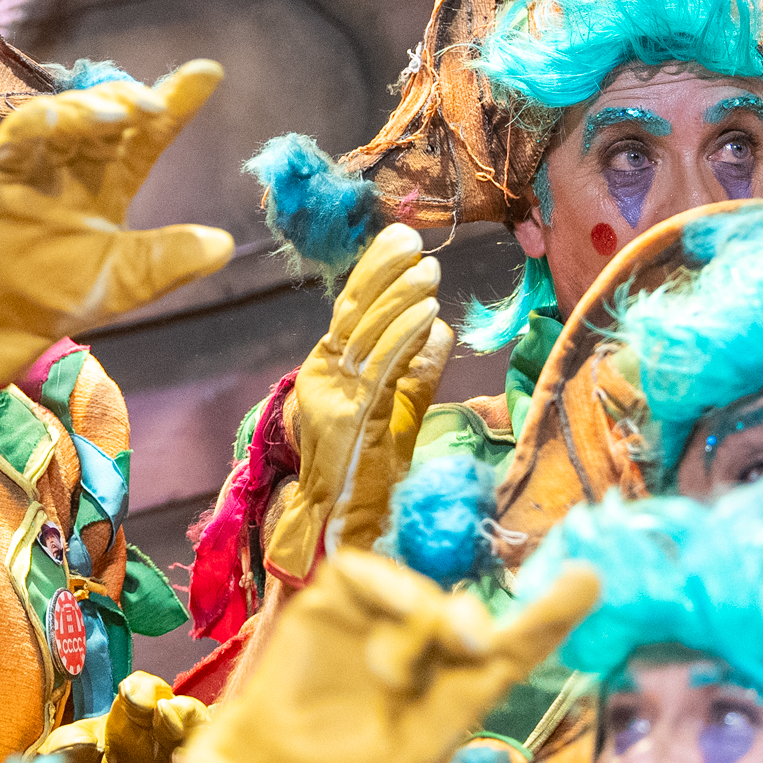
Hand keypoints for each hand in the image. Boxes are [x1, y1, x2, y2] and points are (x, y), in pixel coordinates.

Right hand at [0, 61, 233, 388]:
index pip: (150, 133)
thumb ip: (170, 260)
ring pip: (65, 116)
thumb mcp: (128, 279)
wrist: (2, 321)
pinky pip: (17, 137)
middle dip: (131, 98)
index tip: (208, 72)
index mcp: (113, 178)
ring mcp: (37, 161)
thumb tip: (225, 245)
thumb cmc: (62, 294)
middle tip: (155, 105)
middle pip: (108, 111)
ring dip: (88, 109)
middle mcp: (78, 162)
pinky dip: (34, 124)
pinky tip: (51, 119)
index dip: (177, 101)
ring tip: (115, 115)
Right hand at [176, 551, 594, 762]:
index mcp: (460, 673)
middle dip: (476, 625)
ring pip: (421, 595)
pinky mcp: (339, 592)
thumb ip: (464, 680)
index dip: (552, 610)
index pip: (517, 639)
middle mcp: (428, 633)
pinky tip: (382, 635)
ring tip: (391, 678)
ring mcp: (382, 608)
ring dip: (417, 632)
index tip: (589, 579)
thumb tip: (476, 617)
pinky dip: (388, 596)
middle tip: (476, 643)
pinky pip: (371, 574)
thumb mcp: (429, 736)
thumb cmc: (361, 757)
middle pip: (469, 611)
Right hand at [262, 225, 451, 586]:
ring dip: (399, 296)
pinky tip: (428, 312)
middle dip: (383, 270)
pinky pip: (379, 365)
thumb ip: (416, 369)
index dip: (375, 272)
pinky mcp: (346, 414)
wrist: (346, 524)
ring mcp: (329, 394)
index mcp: (327, 367)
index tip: (402, 240)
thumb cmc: (371, 472)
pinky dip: (403, 335)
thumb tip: (441, 326)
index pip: (351, 308)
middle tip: (412, 238)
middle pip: (352, 310)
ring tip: (429, 270)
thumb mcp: (399, 408)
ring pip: (365, 332)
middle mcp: (321, 374)